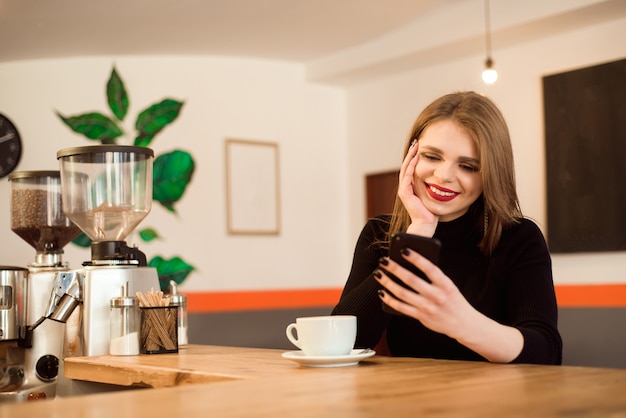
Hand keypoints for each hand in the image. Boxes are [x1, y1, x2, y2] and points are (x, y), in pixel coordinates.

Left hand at [375, 249, 523, 362]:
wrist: (463, 323)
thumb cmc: (452, 299)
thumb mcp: (448, 285)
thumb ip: (433, 277)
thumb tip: (409, 264)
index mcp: (445, 284)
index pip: (429, 268)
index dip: (416, 258)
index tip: (404, 250)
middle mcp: (436, 296)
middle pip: (411, 280)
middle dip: (395, 269)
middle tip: (384, 261)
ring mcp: (428, 307)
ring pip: (403, 294)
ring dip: (388, 282)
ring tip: (378, 274)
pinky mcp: (421, 317)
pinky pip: (401, 308)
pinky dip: (390, 299)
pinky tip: (382, 292)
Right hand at [397, 140, 437, 235]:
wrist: (426, 223)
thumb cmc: (431, 211)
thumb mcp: (433, 194)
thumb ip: (434, 185)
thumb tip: (443, 176)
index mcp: (410, 186)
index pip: (411, 167)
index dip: (415, 156)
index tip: (420, 146)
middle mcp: (405, 186)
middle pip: (406, 165)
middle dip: (412, 153)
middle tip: (417, 141)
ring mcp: (403, 189)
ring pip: (405, 168)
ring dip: (410, 156)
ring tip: (416, 146)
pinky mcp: (404, 193)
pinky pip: (407, 176)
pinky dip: (411, 166)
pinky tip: (416, 159)